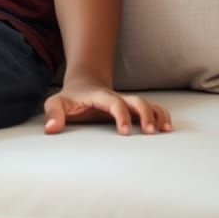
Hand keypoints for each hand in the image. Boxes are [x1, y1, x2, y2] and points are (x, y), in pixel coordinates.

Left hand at [44, 84, 172, 134]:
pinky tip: (168, 129)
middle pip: (137, 100)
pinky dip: (163, 116)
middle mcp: (117, 98)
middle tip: (150, 133)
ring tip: (164, 131)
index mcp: (99, 97)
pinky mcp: (134, 109)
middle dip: (146, 114)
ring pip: (148, 103)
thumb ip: (53, 113)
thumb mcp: (57, 102)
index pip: (113, 101)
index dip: (121, 114)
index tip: (124, 133)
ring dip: (158, 115)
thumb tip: (51, 129)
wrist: (84, 84)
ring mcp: (127, 102)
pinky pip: (154, 108)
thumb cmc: (70, 98)